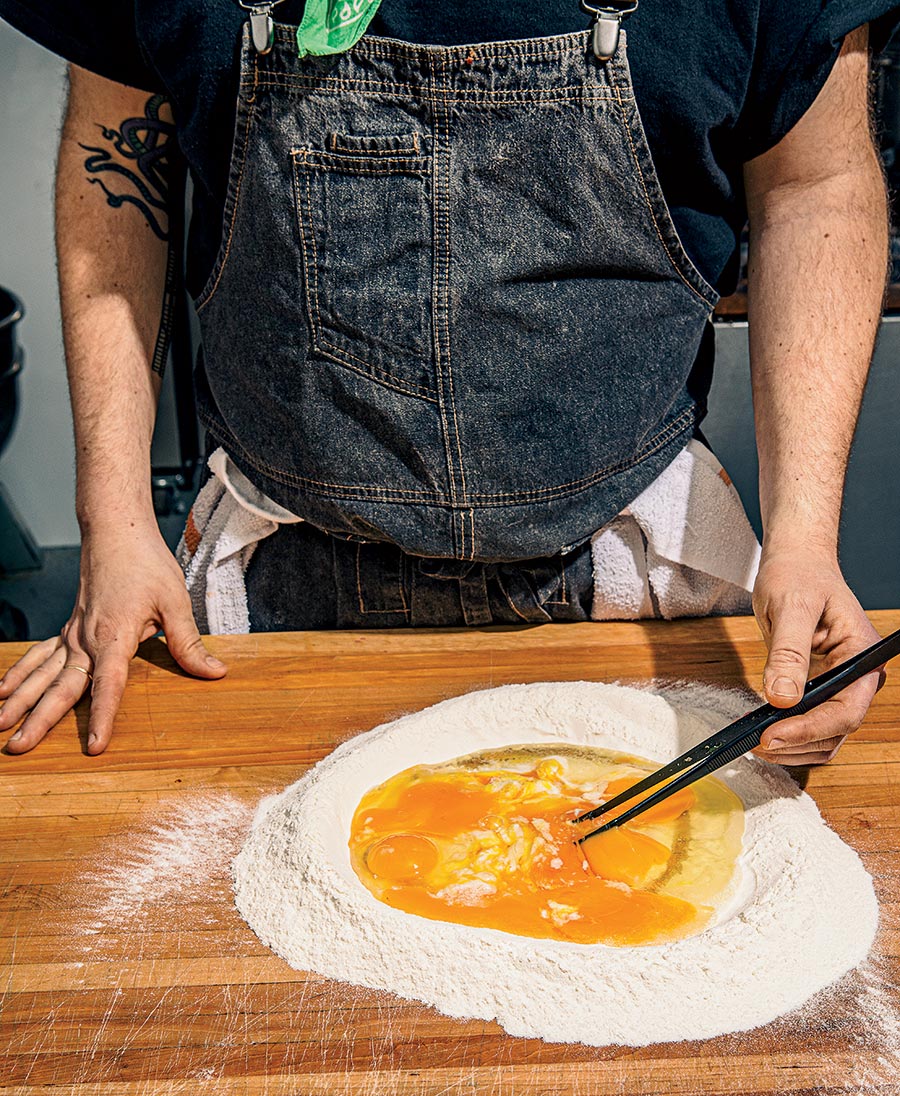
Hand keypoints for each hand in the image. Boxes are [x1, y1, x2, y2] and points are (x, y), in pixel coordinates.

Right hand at [0, 522, 225, 754]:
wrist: (116, 532)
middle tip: (17, 747)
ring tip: (0, 726)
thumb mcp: (175, 601)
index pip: (107, 685)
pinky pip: (40, 656)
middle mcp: (86, 639)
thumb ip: (188, 643)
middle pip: (61, 687)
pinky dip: (21, 674)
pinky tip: (4, 691)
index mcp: (114, 635)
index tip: (93, 745)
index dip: (101, 716)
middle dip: (38, 720)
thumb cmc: (146, 563)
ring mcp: (73, 633)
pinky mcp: (69, 628)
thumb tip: (214, 672)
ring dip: (21, 701)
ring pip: (42, 674)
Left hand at [750, 547, 884, 765]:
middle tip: (757, 743)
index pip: (845, 709)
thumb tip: (782, 698)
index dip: (808, 729)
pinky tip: (762, 727)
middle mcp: (856, 674)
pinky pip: (810, 718)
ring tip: (756, 740)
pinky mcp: (819, 684)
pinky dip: (788, 730)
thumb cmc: (798, 573)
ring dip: (794, 744)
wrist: (795, 561)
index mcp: (861, 655)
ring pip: (825, 732)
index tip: (772, 736)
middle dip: (799, 742)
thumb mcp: (790, 607)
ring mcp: (839, 682)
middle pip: (836, 728)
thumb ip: (788, 653)